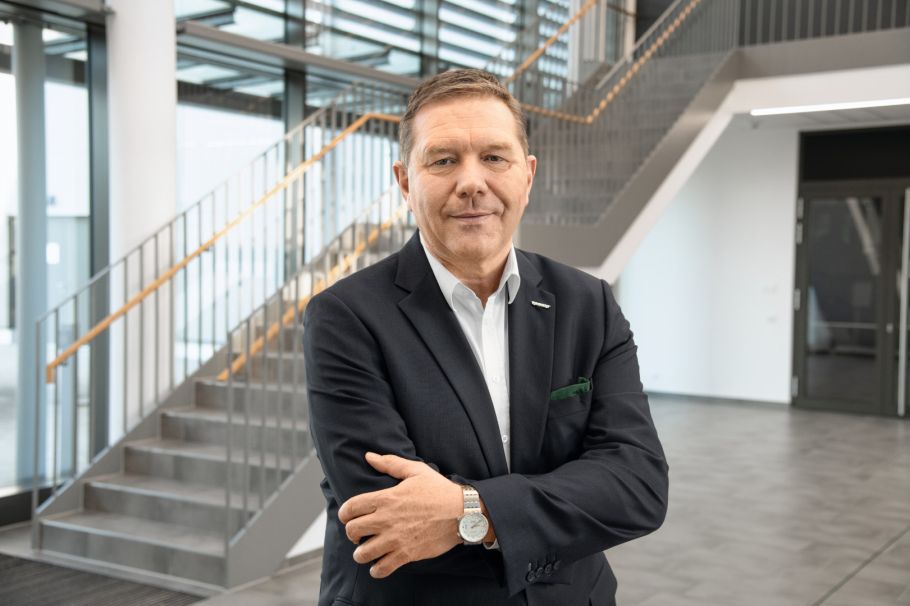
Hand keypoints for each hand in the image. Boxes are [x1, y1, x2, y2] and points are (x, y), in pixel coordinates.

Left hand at [338, 452, 463, 577]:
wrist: (462, 513)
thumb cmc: (439, 490)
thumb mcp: (415, 470)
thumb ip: (390, 463)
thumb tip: (369, 456)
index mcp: (386, 498)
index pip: (351, 507)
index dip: (344, 513)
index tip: (347, 517)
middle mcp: (387, 519)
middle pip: (352, 531)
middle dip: (351, 533)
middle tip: (358, 534)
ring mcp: (396, 539)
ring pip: (363, 553)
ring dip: (361, 554)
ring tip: (366, 551)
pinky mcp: (406, 554)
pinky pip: (382, 568)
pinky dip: (376, 570)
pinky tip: (378, 565)